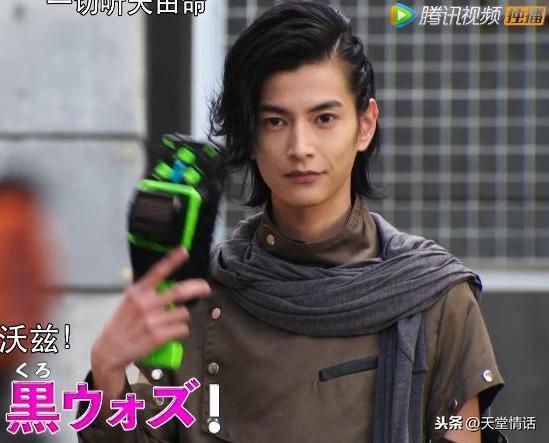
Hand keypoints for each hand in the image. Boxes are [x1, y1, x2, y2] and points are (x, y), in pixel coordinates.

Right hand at [90, 248, 210, 393]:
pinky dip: (181, 331)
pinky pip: (182, 329)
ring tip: (172, 322)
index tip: (184, 251)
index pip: (157, 272)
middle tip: (206, 288)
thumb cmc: (122, 324)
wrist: (110, 350)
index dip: (172, 260)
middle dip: (198, 288)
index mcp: (138, 292)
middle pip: (180, 292)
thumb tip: (168, 284)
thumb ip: (146, 292)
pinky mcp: (158, 336)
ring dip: (183, 317)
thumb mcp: (128, 302)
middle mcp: (145, 304)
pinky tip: (172, 333)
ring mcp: (152, 321)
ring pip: (183, 313)